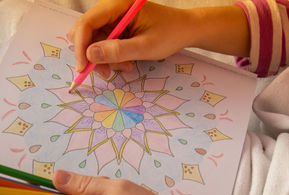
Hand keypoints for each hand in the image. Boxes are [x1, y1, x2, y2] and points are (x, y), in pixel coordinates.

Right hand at [68, 0, 248, 77]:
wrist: (186, 29)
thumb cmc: (170, 34)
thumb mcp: (145, 47)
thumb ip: (118, 51)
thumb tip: (90, 55)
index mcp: (118, 4)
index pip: (87, 22)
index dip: (81, 46)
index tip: (83, 67)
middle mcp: (112, 7)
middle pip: (87, 31)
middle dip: (94, 54)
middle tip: (107, 73)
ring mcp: (115, 17)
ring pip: (96, 40)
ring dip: (106, 58)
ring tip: (126, 67)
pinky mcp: (119, 26)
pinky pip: (106, 42)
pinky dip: (113, 56)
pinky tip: (128, 62)